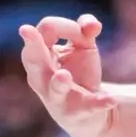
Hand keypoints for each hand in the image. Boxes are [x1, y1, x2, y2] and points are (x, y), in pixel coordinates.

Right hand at [18, 15, 117, 136]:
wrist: (90, 112)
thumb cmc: (79, 72)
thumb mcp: (83, 46)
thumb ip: (85, 29)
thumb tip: (92, 24)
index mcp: (39, 56)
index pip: (46, 29)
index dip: (67, 26)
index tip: (83, 33)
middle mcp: (41, 77)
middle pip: (33, 57)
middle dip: (32, 44)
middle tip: (26, 30)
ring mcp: (57, 97)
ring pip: (54, 89)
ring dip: (59, 82)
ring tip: (64, 76)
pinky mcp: (78, 112)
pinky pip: (87, 107)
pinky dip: (99, 103)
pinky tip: (110, 100)